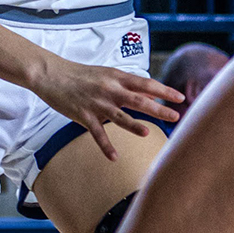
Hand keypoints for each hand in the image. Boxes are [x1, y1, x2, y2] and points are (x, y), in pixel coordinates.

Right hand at [33, 56, 184, 159]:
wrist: (52, 75)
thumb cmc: (82, 75)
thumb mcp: (107, 74)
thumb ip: (127, 85)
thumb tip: (151, 94)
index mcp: (117, 78)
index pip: (146, 83)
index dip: (164, 91)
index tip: (180, 98)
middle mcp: (109, 90)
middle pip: (138, 100)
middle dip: (158, 108)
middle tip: (175, 116)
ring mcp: (96, 103)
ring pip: (119, 116)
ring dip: (133, 125)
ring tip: (147, 133)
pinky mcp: (83, 115)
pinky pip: (97, 133)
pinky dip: (105, 146)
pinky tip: (114, 158)